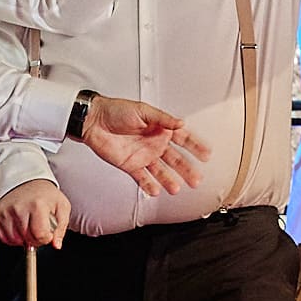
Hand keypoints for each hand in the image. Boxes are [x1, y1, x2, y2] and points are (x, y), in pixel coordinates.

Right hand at [0, 178, 73, 247]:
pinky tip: (19, 228)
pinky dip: (12, 238)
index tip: (47, 233)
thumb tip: (56, 245)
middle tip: (39, 228)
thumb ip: (61, 227)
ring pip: (15, 240)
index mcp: (37, 205)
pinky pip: (3, 237)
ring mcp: (6, 211)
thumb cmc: (45, 195)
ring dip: (23, 239)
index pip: (40, 235)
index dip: (46, 239)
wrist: (26, 180)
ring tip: (29, 226)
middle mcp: (19, 208)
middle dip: (36, 239)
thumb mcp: (61, 206)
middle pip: (27, 239)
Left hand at [81, 97, 209, 194]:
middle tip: (196, 179)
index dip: (196, 146)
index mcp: (160, 128)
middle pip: (175, 159)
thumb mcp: (142, 109)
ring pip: (161, 171)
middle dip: (187, 169)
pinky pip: (142, 178)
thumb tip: (180, 123)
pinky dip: (149, 185)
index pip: (183, 139)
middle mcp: (154, 143)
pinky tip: (156, 191)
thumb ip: (163, 118)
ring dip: (170, 180)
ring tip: (177, 189)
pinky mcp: (130, 165)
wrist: (93, 121)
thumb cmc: (116, 110)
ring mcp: (143, 156)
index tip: (207, 154)